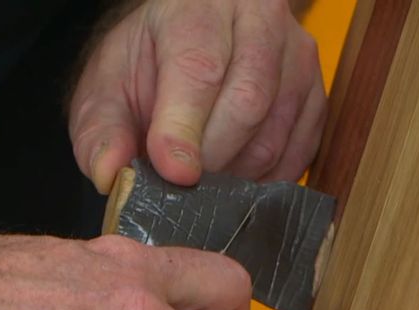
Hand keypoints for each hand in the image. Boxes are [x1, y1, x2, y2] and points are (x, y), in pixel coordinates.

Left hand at [69, 0, 325, 190]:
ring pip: (274, 136)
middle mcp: (260, 20)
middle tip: (182, 182)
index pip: (200, 69)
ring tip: (204, 175)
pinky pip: (297, 156)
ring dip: (236, 174)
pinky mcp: (317, 98)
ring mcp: (297, 59)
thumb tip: (109, 173)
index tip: (174, 172)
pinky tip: (235, 174)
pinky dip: (263, 179)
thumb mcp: (108, 87)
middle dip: (211, 157)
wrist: (194, 41)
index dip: (185, 127)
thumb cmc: (151, 63)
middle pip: (248, 103)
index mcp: (200, 5)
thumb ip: (101, 131)